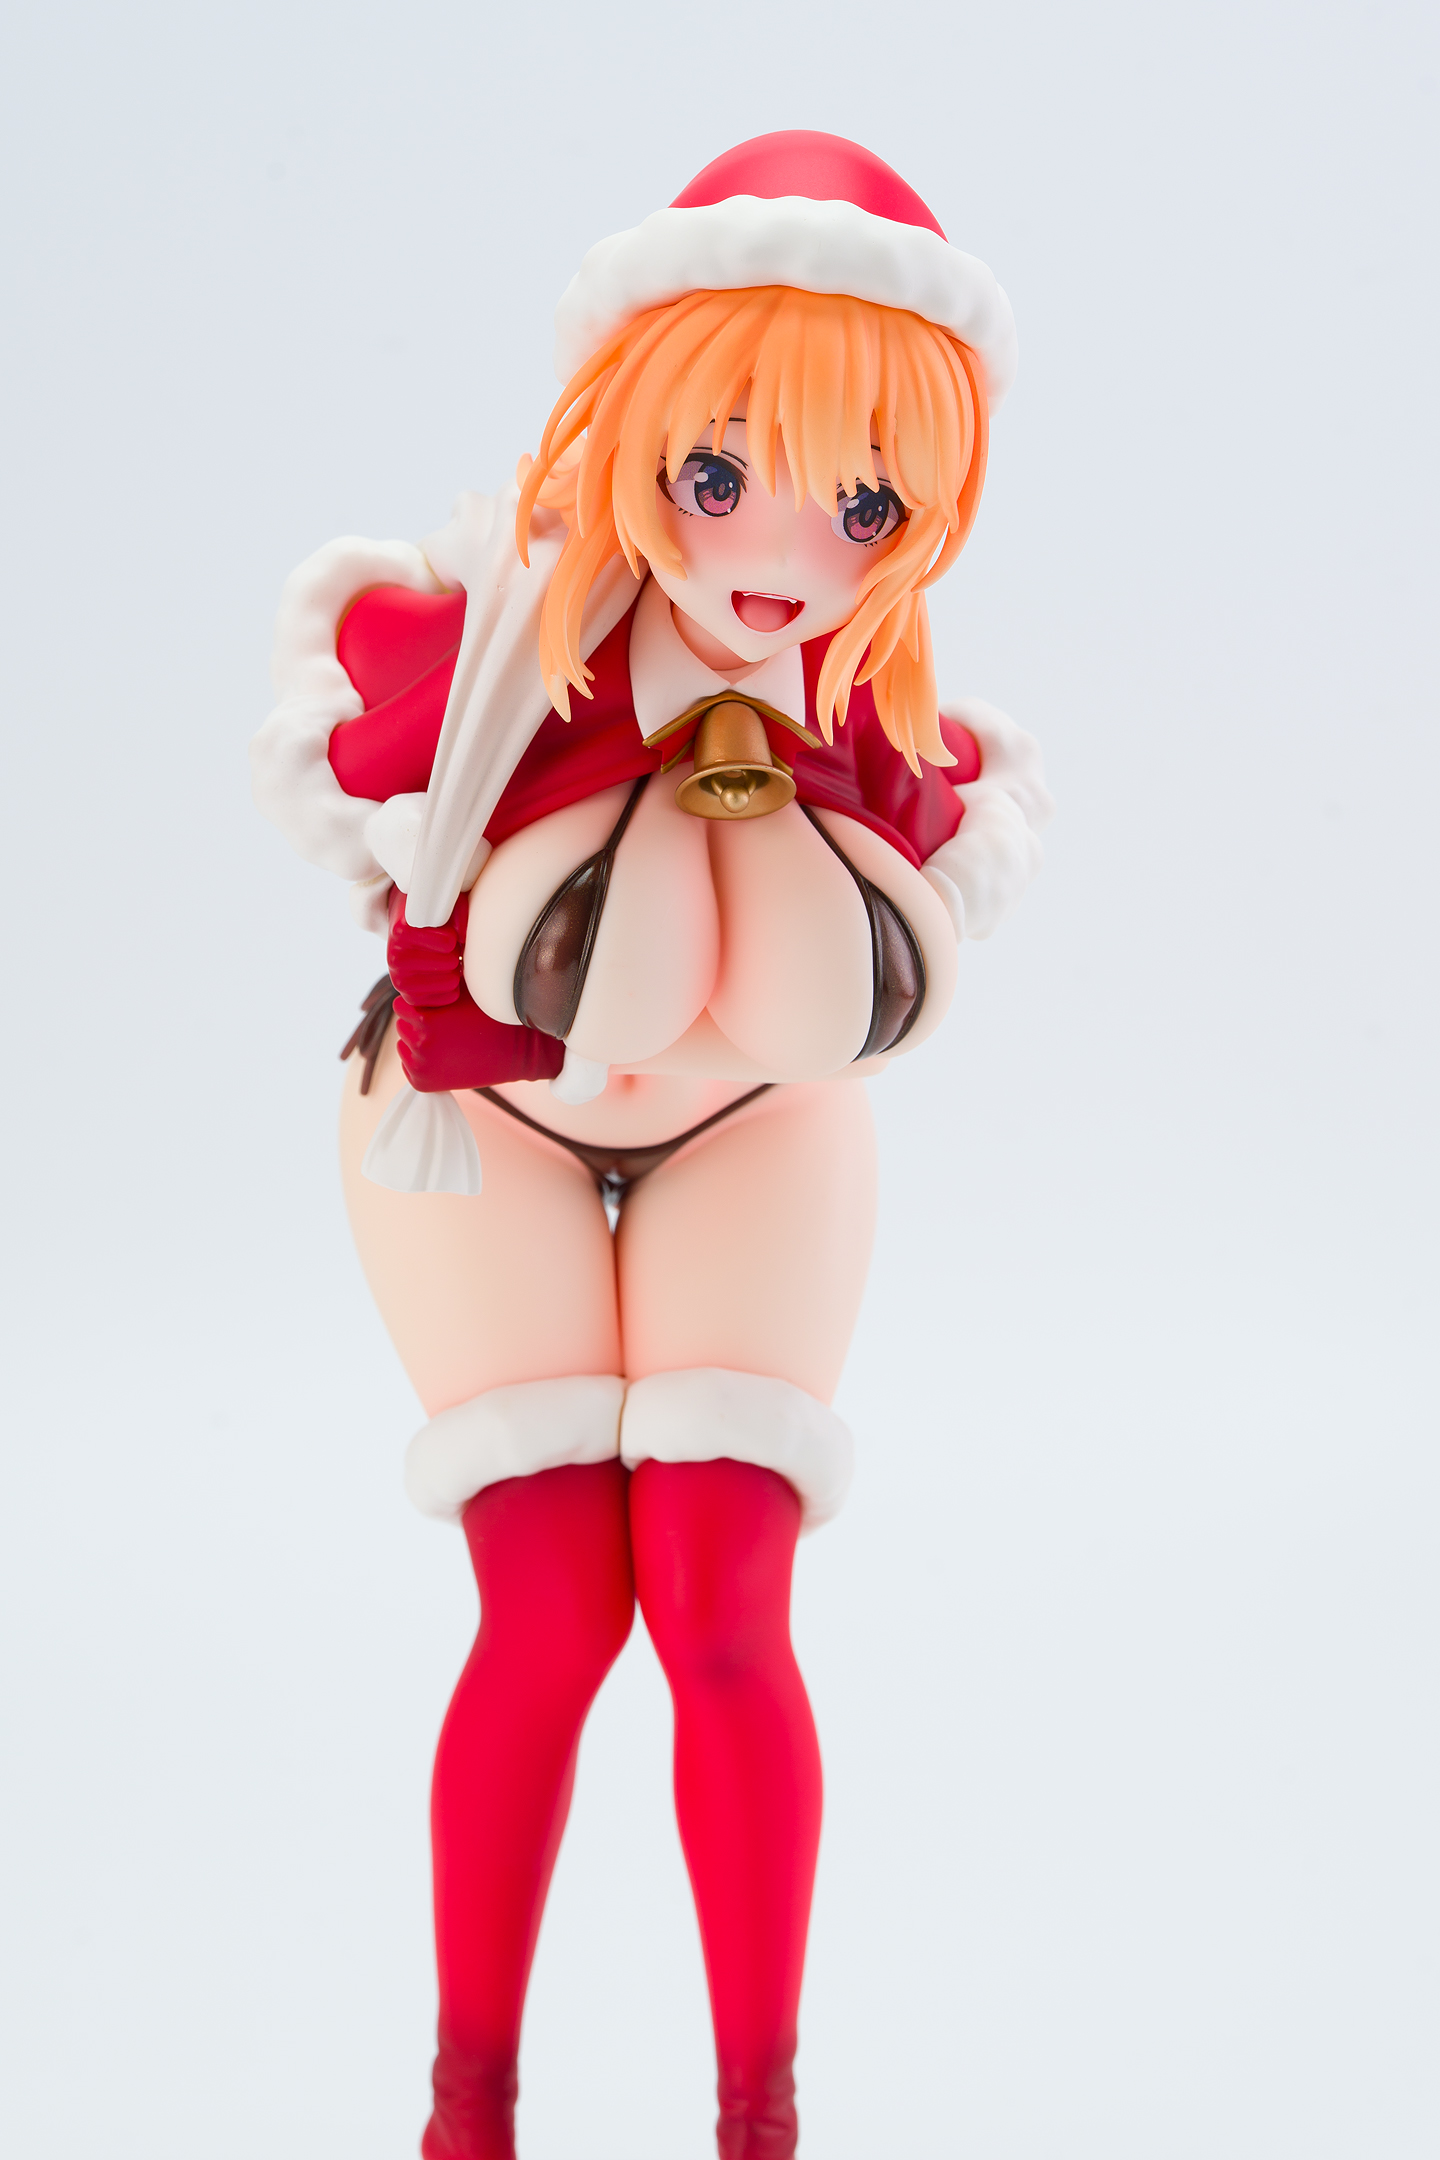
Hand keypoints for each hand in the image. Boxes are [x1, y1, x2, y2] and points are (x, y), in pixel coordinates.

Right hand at [387, 887, 468, 1007]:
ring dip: (456, 972)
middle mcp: (394, 956)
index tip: (450, 934)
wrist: (412, 928)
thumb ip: (457, 913)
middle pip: (449, 962)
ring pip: (448, 982)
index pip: (446, 942)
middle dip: (456, 955)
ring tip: (452, 961)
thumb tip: (460, 936)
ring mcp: (399, 978)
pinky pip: (439, 1000)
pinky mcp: (408, 994)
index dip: (454, 938)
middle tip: (452, 949)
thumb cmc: (435, 915)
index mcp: (401, 930)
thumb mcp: (445, 905)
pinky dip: (451, 991)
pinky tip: (451, 978)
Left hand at [393, 985, 563, 1092]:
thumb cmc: (491, 1015)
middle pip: (402, 1024)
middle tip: (444, 1023)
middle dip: (417, 1021)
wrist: (516, 1052)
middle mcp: (419, 1044)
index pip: (402, 1004)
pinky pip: (409, 1066)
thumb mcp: (466, 990)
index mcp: (425, 1019)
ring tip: (444, 1038)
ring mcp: (420, 1067)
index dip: (420, 1002)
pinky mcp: (423, 1084)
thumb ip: (440, 980)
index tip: (437, 1006)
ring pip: (404, 1044)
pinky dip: (420, 1060)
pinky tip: (442, 1054)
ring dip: (416, 1040)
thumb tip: (420, 959)